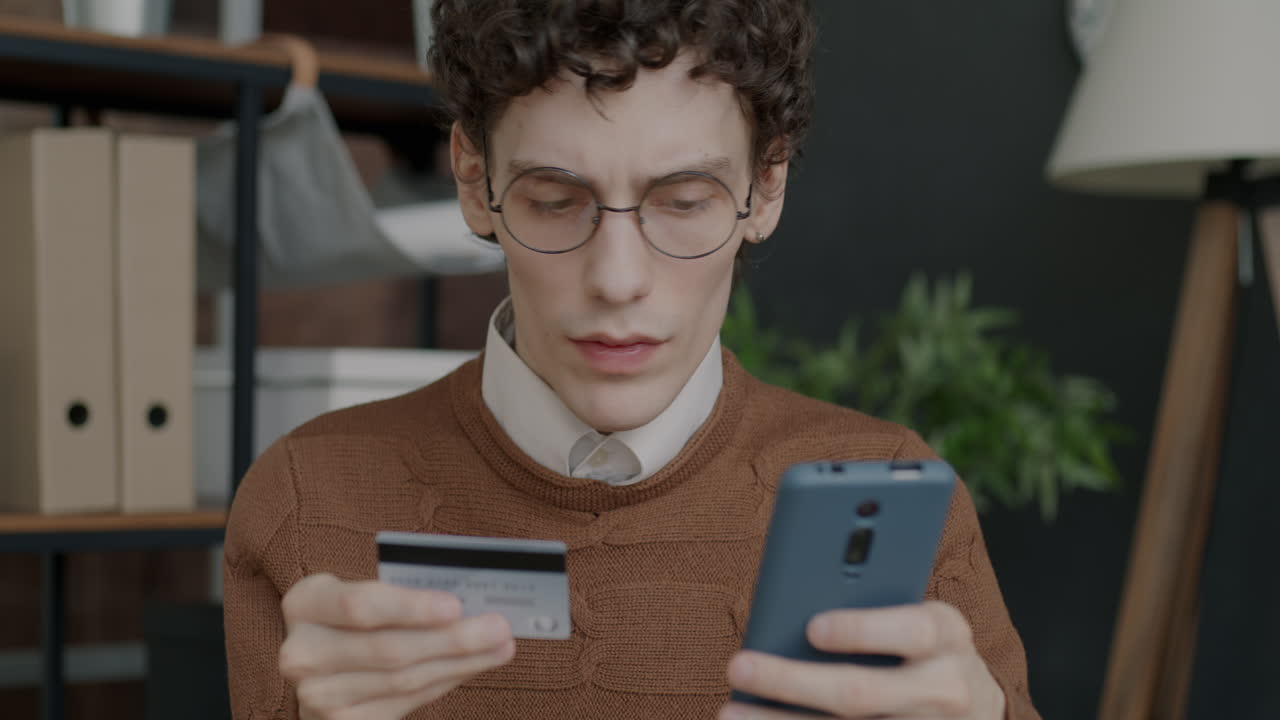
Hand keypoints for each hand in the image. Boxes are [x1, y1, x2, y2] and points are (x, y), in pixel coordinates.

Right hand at [279, 573, 515, 719]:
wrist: (320, 665)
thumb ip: (404, 592)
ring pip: (403, 680)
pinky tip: (470, 667)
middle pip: (389, 649)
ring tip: (500, 646)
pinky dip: (444, 683)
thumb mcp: (363, 592)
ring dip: (460, 664)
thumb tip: (469, 602)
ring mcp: (317, 695)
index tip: (456, 606)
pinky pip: (404, 703)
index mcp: (305, 602)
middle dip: (453, 640)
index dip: (410, 608)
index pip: (359, 606)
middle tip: (499, 628)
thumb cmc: (354, 618)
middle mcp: (302, 652)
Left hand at [722, 601, 1004, 718]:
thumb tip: (799, 609)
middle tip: (739, 664)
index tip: (812, 628)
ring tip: (731, 711)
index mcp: (947, 634)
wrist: (976, 710)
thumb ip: (876, 608)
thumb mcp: (919, 620)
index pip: (911, 631)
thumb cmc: (926, 649)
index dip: (862, 630)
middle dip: (793, 681)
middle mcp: (945, 688)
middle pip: (861, 692)